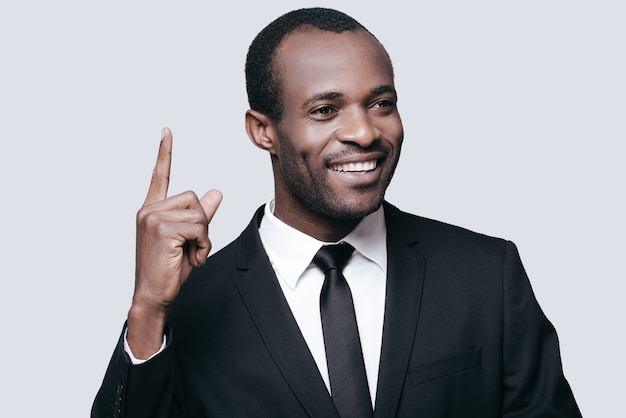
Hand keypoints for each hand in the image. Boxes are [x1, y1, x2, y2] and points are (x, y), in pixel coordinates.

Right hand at [127, 127, 221, 357]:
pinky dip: (203, 244)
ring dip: (203, 237)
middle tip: (193, 248)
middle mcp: (148, 210)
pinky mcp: (161, 228)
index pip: (160, 176)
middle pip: (193, 197)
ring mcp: (152, 217)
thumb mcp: (189, 239)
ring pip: (198, 213)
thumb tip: (216, 192)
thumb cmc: (169, 270)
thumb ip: (201, 215)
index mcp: (152, 210)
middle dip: (202, 224)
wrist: (153, 296)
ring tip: (191, 254)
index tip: (167, 131)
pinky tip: (192, 258)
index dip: (164, 153)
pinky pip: (199, 226)